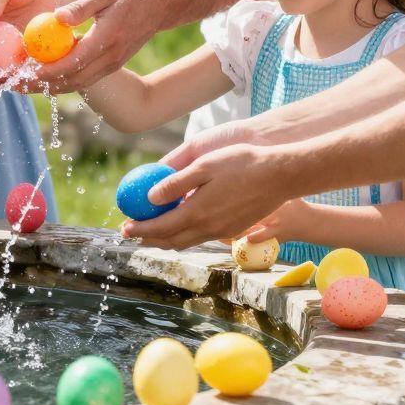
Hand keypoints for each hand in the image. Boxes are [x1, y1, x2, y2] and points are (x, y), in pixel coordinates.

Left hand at [28, 0, 166, 92]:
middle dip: (40, 86)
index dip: (45, 71)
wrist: (159, 6)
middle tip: (13, 84)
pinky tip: (42, 76)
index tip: (21, 73)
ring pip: (76, 85)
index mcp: (107, 40)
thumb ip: (81, 7)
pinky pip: (83, 79)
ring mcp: (112, 65)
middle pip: (70, 82)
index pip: (71, 63)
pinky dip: (61, 81)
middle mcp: (110, 59)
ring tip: (21, 85)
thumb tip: (56, 18)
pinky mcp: (111, 65)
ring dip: (48, 88)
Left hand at [121, 120, 306, 250]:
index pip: (160, 228)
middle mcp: (209, 228)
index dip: (139, 229)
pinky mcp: (233, 229)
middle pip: (170, 241)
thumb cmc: (243, 163)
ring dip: (165, 238)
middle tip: (132, 231)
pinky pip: (200, 237)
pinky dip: (184, 233)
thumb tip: (150, 197)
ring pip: (186, 241)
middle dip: (148, 238)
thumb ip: (176, 183)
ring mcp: (223, 231)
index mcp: (198, 213)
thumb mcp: (205, 166)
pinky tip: (181, 221)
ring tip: (151, 230)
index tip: (124, 226)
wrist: (281, 175)